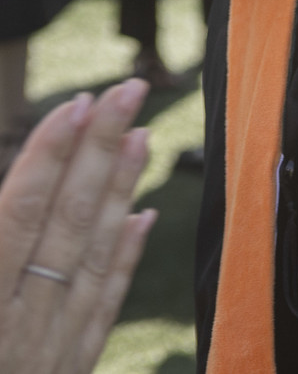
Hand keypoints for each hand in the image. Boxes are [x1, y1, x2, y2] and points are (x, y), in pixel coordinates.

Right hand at [0, 80, 155, 373]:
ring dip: (119, 193)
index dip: (46, 159)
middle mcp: (15, 333)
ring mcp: (45, 357)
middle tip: (130, 89)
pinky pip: (98, 313)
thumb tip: (16, 214)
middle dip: (98, 152)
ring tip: (142, 135)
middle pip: (64, 225)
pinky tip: (141, 221)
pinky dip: (120, 263)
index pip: (15, 221)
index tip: (75, 105)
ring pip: (90, 260)